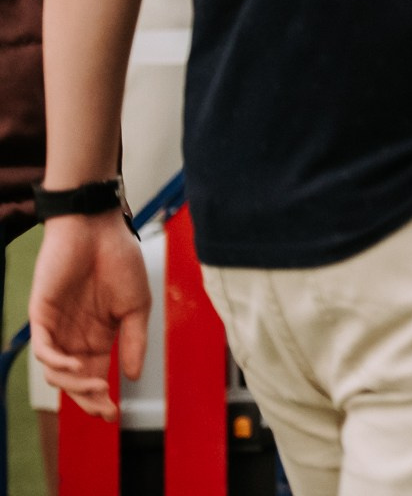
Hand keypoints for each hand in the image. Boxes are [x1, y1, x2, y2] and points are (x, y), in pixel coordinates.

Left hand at [30, 213, 150, 420]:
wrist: (98, 230)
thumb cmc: (120, 261)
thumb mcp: (137, 307)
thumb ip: (135, 341)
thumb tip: (134, 376)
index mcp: (99, 336)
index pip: (95, 376)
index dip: (101, 399)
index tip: (114, 416)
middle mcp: (75, 336)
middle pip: (74, 381)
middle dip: (88, 400)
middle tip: (105, 409)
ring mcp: (57, 327)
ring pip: (56, 371)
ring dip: (75, 385)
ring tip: (98, 387)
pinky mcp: (41, 315)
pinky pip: (43, 349)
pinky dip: (57, 363)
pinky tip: (76, 366)